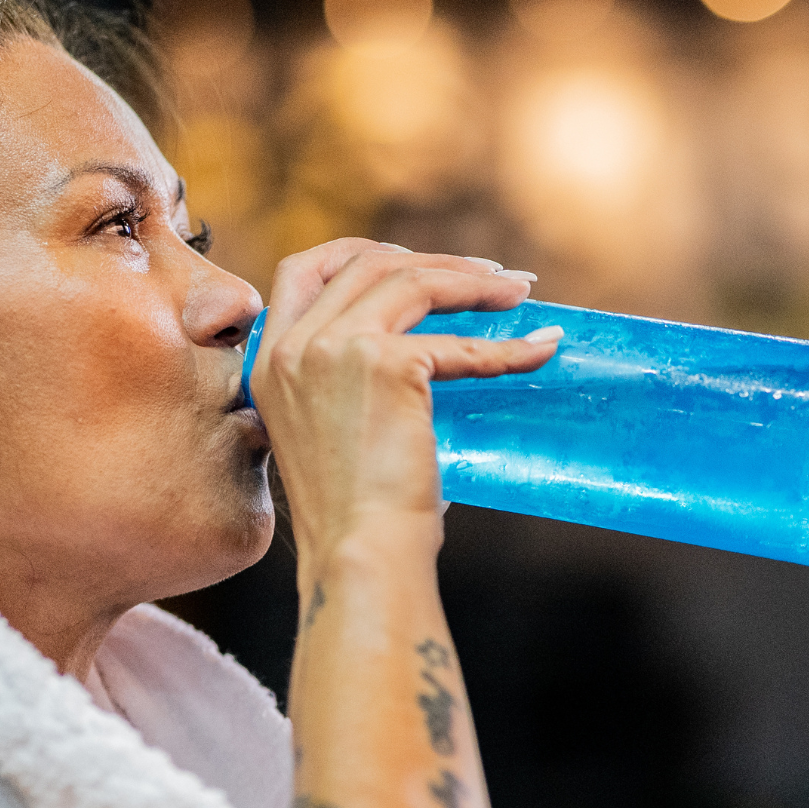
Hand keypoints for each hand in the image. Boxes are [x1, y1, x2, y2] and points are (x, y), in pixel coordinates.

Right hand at [249, 239, 556, 569]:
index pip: (302, 270)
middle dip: (432, 261)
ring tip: (518, 294)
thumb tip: (427, 351)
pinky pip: (460, 343)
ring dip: (472, 282)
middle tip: (487, 277)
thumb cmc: (357, 512)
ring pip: (411, 280)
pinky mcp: (384, 364)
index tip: (412, 262)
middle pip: (365, 263)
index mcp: (268, 361)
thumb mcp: (331, 429)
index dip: (360, 253)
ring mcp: (332, 350)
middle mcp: (291, 347)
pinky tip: (540, 350)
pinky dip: (508, 348)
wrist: (360, 553)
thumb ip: (350, 381)